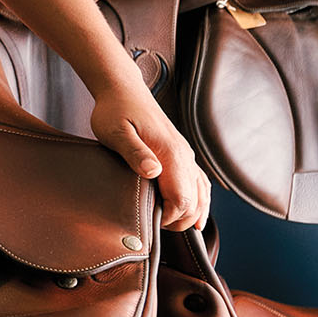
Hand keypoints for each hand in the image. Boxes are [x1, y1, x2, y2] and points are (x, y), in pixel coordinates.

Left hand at [87, 88, 210, 232]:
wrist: (123, 90)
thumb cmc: (115, 111)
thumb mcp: (116, 132)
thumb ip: (134, 153)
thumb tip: (153, 172)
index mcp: (170, 153)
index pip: (182, 199)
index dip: (169, 217)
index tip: (150, 220)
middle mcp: (184, 155)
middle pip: (195, 202)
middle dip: (180, 220)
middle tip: (156, 226)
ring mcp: (185, 154)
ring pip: (202, 194)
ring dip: (192, 213)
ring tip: (174, 226)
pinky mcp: (181, 153)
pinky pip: (199, 182)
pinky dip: (200, 201)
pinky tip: (194, 213)